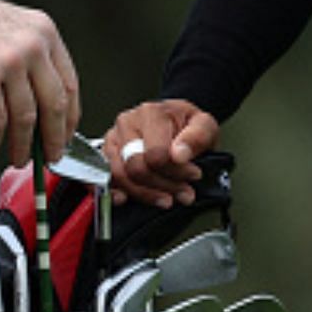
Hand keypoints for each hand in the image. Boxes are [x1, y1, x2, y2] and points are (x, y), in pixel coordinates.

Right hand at [0, 0, 79, 164]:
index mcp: (45, 32)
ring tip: (18, 158)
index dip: (71, 118)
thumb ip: (35, 57)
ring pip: (27, 118)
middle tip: (49, 157)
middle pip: (54, 105)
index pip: (70, 84)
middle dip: (53, 138)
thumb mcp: (15, 25)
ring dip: (23, 146)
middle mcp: (33, 45)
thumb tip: (48, 109)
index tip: (66, 137)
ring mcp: (9, 61)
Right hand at [104, 98, 219, 209]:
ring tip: (166, 198)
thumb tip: (179, 154)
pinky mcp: (107, 154)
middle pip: (136, 167)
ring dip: (145, 193)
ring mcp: (114, 139)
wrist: (176, 123)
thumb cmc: (186, 125)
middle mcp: (127, 124)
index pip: (155, 154)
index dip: (176, 171)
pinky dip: (116, 192)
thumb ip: (197, 137)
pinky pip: (106, 178)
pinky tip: (127, 199)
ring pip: (120, 176)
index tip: (193, 175)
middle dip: (162, 186)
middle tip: (183, 192)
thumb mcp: (204, 124)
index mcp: (150, 113)